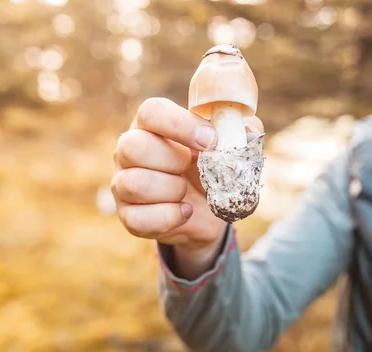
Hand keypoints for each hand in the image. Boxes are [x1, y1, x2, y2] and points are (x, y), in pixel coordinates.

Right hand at [112, 97, 262, 276]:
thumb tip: (248, 130)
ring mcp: (124, 183)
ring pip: (133, 184)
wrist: (211, 211)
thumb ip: (243, 132)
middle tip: (192, 167)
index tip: (210, 140)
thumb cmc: (215, 168)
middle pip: (132, 146)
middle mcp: (130, 150)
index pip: (151, 112)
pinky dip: (169, 217)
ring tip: (187, 191)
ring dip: (172, 190)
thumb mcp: (233, 147)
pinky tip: (185, 211)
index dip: (180, 124)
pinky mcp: (129, 215)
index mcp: (154, 124)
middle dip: (172, 160)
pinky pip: (138, 218)